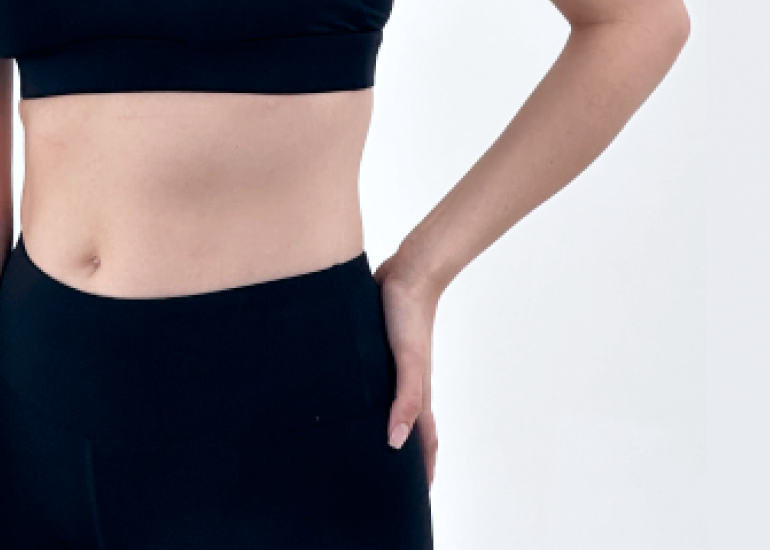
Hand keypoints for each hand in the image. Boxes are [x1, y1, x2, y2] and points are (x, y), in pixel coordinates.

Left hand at [371, 250, 439, 486]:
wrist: (408, 272)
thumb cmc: (409, 316)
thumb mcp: (409, 361)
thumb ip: (405, 400)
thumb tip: (396, 443)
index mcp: (418, 392)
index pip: (423, 440)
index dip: (423, 468)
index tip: (418, 497)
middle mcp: (405, 383)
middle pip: (405, 427)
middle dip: (401, 456)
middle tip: (385, 482)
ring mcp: (390, 366)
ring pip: (386, 406)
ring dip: (380, 428)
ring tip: (362, 448)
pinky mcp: (373, 349)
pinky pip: (370, 383)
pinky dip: (364, 399)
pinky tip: (345, 400)